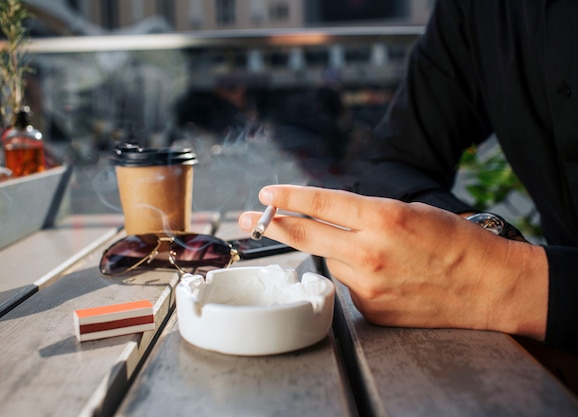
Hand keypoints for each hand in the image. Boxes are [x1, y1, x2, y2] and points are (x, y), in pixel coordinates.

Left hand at [239, 185, 547, 339]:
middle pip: (307, 236)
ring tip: (378, 253)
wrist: (487, 286)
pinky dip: (358, 276)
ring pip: (332, 261)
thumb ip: (366, 215)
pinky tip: (387, 275)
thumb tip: (329, 217)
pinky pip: (350, 285)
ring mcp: (369, 284)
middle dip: (274, 225)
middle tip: (249, 220)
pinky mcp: (371, 308)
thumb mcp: (412, 211)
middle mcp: (370, 252)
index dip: (290, 196)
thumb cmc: (455, 242)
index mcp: (383, 218)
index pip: (323, 203)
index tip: (266, 194)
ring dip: (340, 253)